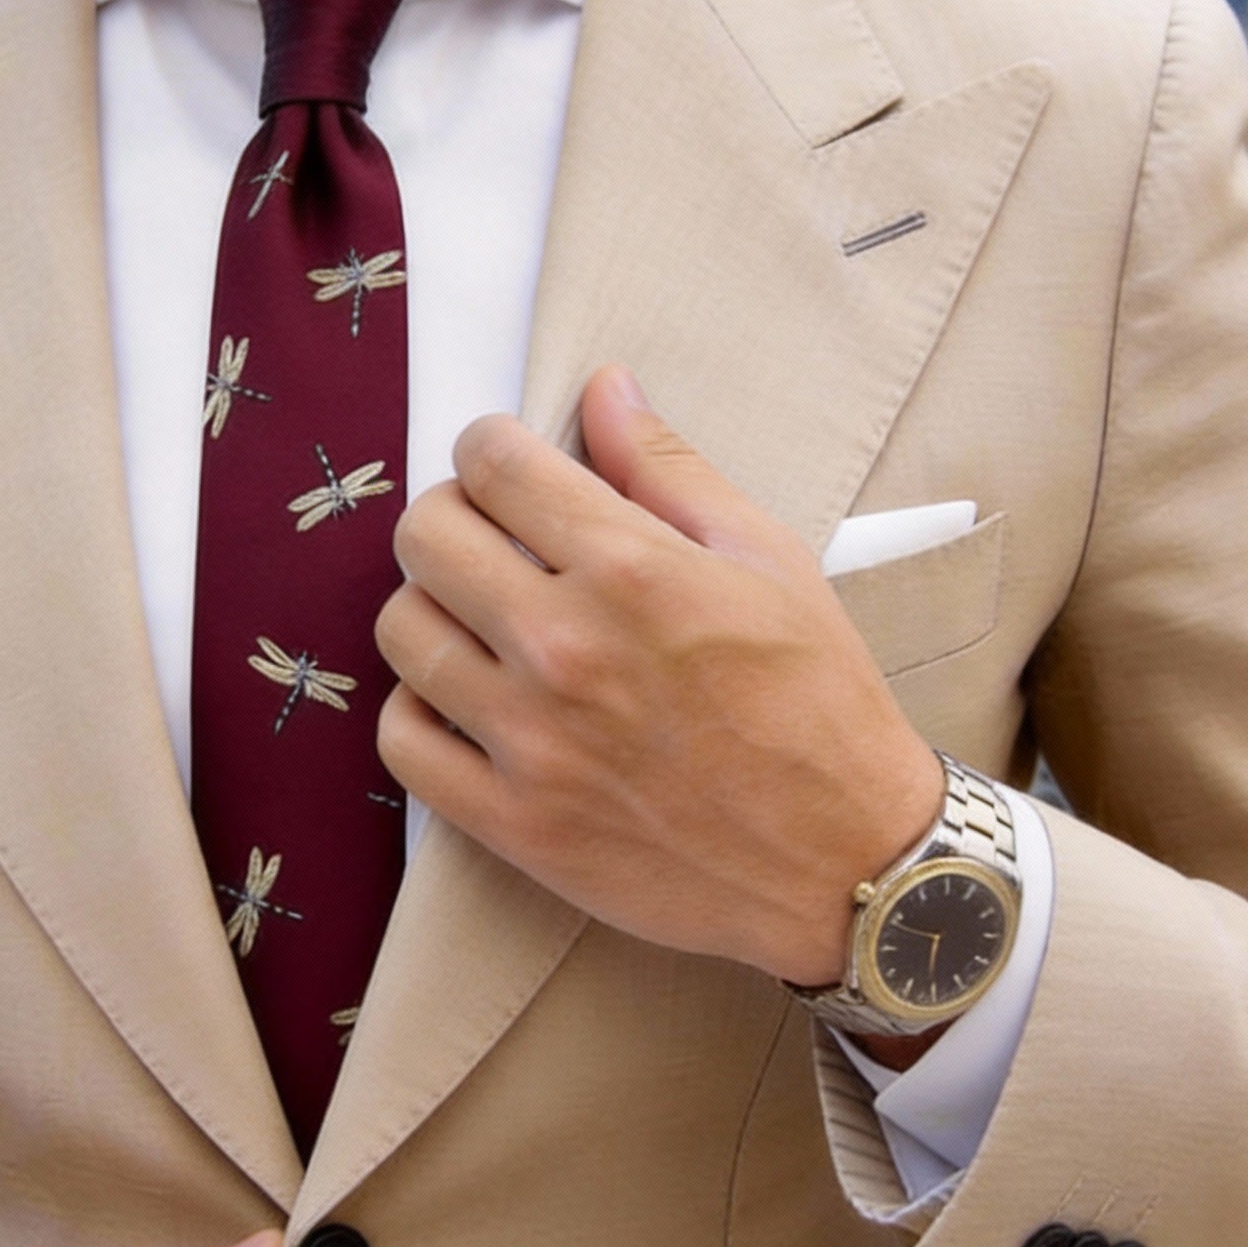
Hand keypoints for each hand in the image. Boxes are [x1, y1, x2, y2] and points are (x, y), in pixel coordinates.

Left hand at [374, 365, 943, 987]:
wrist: (845, 860)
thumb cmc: (819, 701)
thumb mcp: (768, 559)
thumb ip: (670, 468)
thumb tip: (603, 387)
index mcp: (631, 569)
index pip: (493, 464)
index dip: (490, 447)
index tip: (506, 466)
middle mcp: (566, 648)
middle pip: (426, 536)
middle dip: (451, 516)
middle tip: (491, 539)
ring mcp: (531, 741)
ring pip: (402, 630)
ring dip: (430, 607)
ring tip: (479, 620)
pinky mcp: (513, 822)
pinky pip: (403, 741)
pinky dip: (419, 710)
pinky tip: (465, 700)